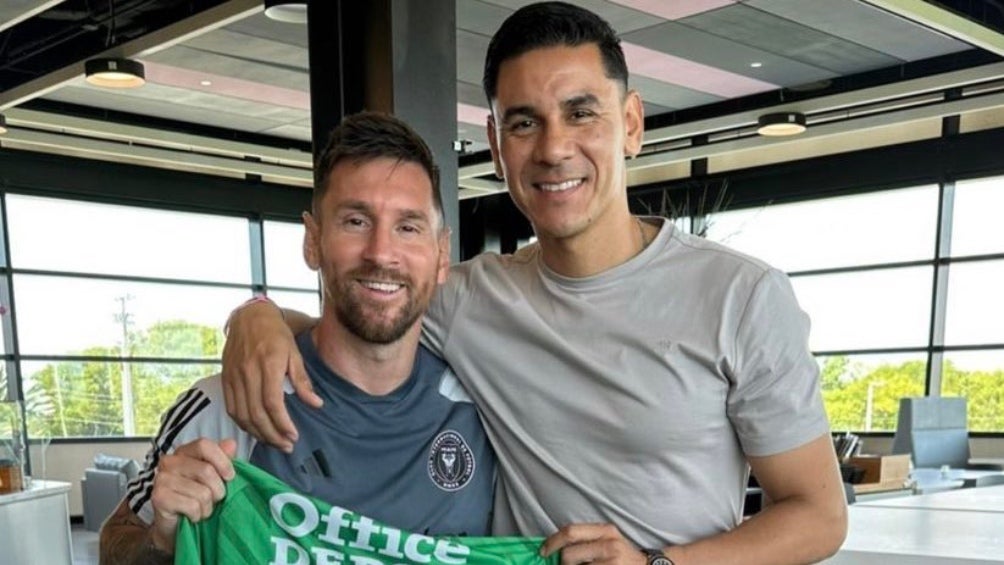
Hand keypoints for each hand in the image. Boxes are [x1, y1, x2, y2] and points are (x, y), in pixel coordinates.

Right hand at [149, 438, 237, 552]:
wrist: (178, 527)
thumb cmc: (197, 498)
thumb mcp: (216, 477)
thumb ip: (224, 459)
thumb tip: (231, 443)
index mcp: (184, 452)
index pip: (204, 445)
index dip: (222, 461)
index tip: (230, 476)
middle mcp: (170, 462)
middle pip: (206, 471)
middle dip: (218, 491)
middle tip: (213, 499)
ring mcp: (161, 479)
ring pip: (202, 492)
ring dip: (207, 506)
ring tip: (201, 508)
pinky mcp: (159, 497)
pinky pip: (192, 505)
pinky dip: (197, 514)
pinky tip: (192, 515)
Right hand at [221, 300, 319, 451]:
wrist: (249, 318)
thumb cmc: (276, 335)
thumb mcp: (295, 353)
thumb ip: (303, 381)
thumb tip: (316, 404)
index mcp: (268, 364)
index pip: (272, 402)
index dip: (282, 423)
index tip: (294, 436)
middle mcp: (248, 372)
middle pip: (256, 413)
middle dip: (272, 435)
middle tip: (286, 446)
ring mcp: (234, 377)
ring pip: (242, 415)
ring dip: (258, 433)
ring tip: (274, 443)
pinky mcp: (225, 379)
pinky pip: (232, 408)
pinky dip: (243, 424)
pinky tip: (256, 431)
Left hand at [541, 523, 647, 564]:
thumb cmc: (621, 554)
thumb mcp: (608, 539)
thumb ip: (585, 539)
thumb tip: (553, 547)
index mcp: (605, 530)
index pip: (570, 532)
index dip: (552, 542)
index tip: (543, 552)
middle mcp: (609, 544)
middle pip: (569, 555)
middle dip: (563, 564)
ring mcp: (612, 563)